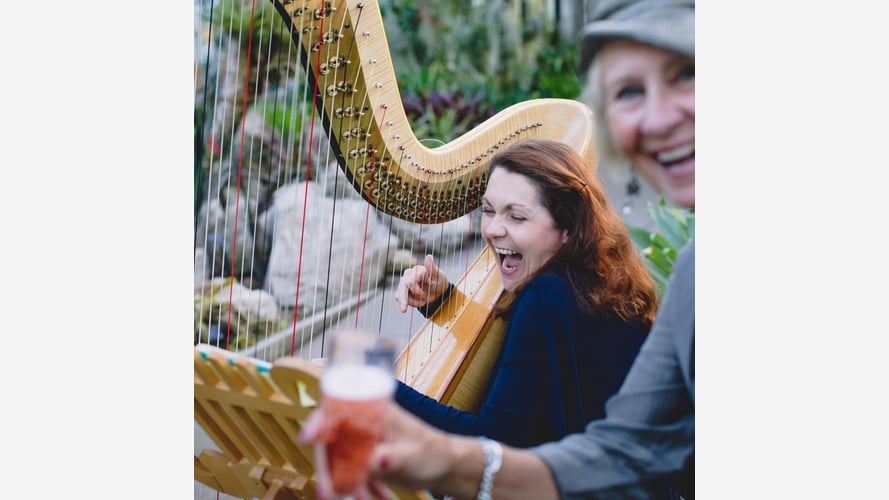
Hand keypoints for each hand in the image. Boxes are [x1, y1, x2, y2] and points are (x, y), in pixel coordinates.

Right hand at [299, 400, 454, 497]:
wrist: (447, 467)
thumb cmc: (434, 454)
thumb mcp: (414, 456)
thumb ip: (393, 458)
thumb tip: (375, 461)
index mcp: (375, 411)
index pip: (338, 409)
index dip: (319, 421)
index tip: (307, 438)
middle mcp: (364, 422)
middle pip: (332, 440)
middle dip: (328, 468)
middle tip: (328, 493)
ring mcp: (363, 441)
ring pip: (339, 461)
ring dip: (342, 483)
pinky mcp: (365, 458)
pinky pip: (351, 473)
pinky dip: (358, 489)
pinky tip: (378, 497)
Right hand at [394, 254, 448, 312]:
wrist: (438, 291)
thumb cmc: (439, 281)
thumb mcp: (439, 276)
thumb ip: (432, 267)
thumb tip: (429, 256)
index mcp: (418, 270)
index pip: (411, 281)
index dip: (417, 291)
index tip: (425, 296)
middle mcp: (409, 274)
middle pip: (402, 287)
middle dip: (403, 299)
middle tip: (404, 310)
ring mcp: (404, 282)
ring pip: (400, 294)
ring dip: (411, 302)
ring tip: (424, 302)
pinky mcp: (402, 290)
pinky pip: (400, 299)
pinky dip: (410, 303)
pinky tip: (419, 303)